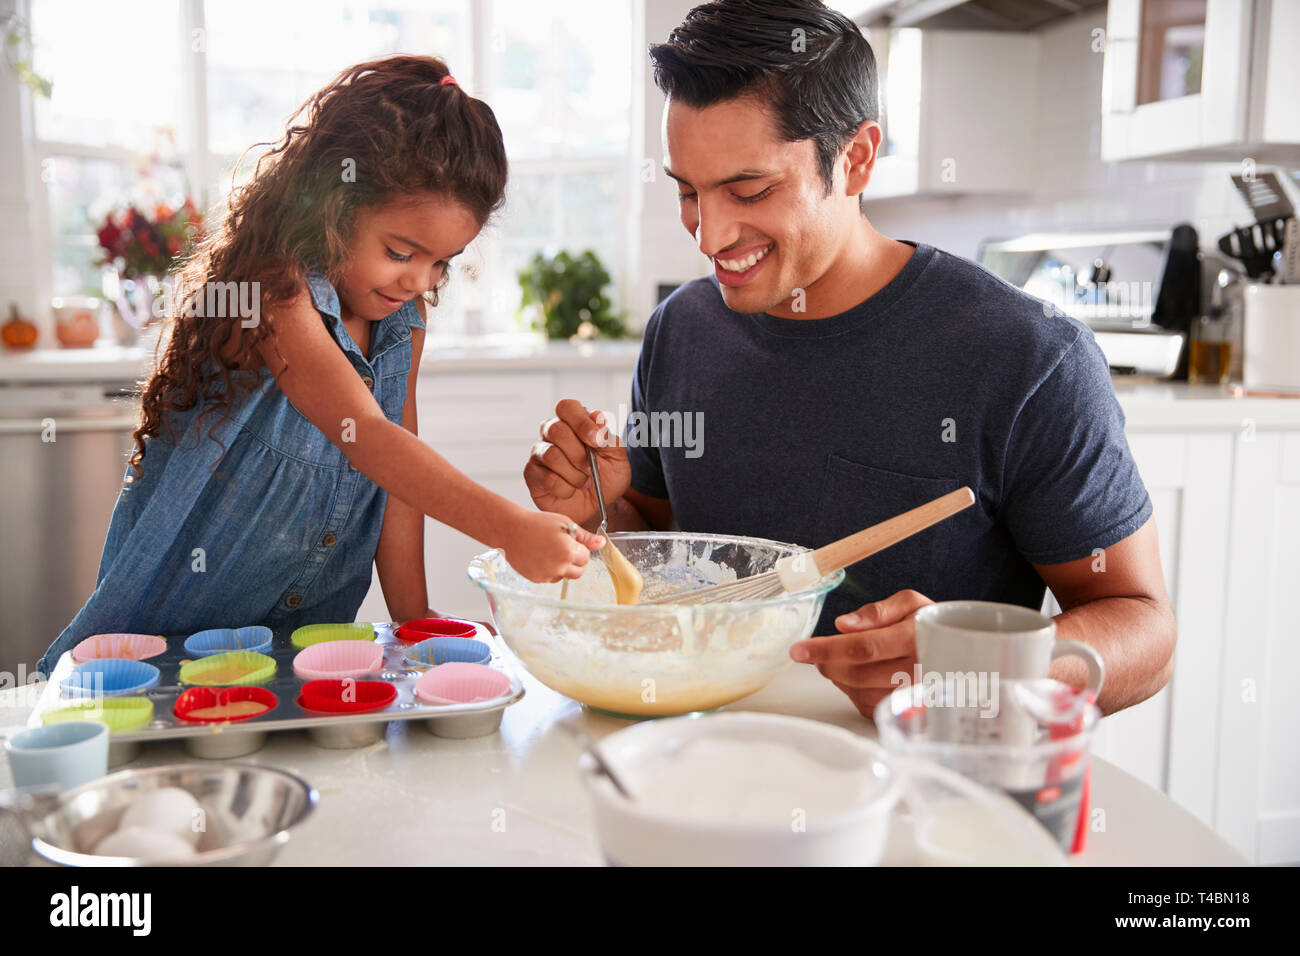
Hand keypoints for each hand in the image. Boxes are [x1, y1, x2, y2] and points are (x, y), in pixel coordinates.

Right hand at [501, 509, 604, 582]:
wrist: (511, 530)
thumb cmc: (536, 523)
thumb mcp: (564, 524)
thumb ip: (585, 537)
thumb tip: (601, 543)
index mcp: (568, 551)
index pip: (586, 558)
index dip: (580, 549)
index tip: (572, 543)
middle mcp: (559, 566)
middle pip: (579, 572)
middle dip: (576, 562)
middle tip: (564, 549)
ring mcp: (547, 575)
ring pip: (564, 576)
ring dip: (563, 567)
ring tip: (550, 551)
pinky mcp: (536, 579)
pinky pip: (550, 578)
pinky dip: (549, 571)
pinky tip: (541, 557)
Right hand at [525, 399, 630, 524]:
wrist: (599, 506)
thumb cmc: (606, 477)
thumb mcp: (617, 458)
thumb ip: (609, 437)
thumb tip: (597, 417)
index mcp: (573, 423)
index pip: (567, 407)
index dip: (582, 422)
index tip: (597, 442)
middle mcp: (552, 434)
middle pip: (557, 430)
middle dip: (579, 454)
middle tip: (591, 468)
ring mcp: (540, 453)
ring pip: (552, 456)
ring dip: (575, 474)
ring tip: (584, 482)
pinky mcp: (532, 474)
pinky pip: (546, 478)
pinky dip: (565, 489)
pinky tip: (570, 490)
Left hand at [788, 590, 933, 717]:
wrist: (964, 655)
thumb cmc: (931, 625)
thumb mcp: (912, 604)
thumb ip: (878, 611)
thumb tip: (843, 624)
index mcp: (916, 639)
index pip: (861, 647)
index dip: (825, 649)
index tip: (798, 649)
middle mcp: (917, 672)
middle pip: (855, 674)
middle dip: (826, 662)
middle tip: (812, 651)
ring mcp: (913, 698)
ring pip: (858, 692)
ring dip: (839, 675)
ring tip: (844, 658)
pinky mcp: (907, 714)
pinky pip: (866, 705)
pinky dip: (852, 689)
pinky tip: (860, 674)